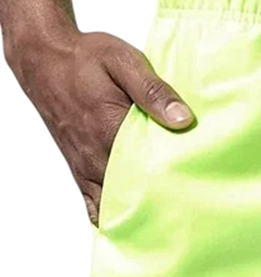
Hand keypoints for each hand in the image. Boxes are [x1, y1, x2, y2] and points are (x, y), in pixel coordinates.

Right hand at [6, 28, 193, 224]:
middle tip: (193, 207)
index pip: (150, 172)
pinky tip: (134, 218)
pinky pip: (94, 204)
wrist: (44, 59)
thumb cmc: (85, 58)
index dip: (176, 185)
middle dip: (164, 202)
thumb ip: (154, 91)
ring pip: (115, 204)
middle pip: (135, 194)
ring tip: (170, 215)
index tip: (200, 193)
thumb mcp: (124, 61)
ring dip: (140, 210)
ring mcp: (86, 166)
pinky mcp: (80, 169)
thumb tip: (183, 119)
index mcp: (110, 130)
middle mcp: (95, 155)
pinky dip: (113, 214)